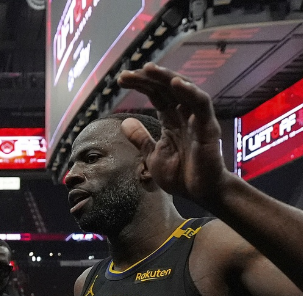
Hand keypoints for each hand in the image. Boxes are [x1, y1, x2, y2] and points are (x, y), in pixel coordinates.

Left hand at [117, 62, 228, 205]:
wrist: (199, 193)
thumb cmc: (180, 175)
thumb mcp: (152, 156)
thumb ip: (141, 138)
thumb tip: (125, 122)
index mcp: (172, 120)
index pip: (156, 96)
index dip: (141, 85)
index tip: (121, 79)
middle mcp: (185, 115)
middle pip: (166, 89)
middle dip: (147, 79)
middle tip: (126, 74)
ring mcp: (197, 119)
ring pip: (184, 90)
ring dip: (166, 78)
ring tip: (148, 69)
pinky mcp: (208, 127)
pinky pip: (201, 104)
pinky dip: (189, 92)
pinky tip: (175, 83)